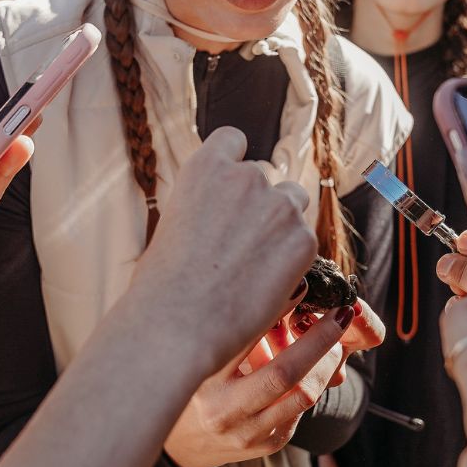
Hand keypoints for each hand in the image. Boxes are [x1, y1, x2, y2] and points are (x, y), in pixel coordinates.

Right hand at [128, 126, 319, 373]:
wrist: (177, 326)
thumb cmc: (162, 287)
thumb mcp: (173, 225)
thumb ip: (204, 206)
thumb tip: (221, 215)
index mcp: (205, 168)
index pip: (233, 140)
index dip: (234, 163)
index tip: (233, 189)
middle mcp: (246, 177)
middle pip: (267, 179)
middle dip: (260, 205)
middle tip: (241, 247)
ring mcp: (279, 206)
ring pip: (293, 204)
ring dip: (282, 226)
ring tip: (254, 266)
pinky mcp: (304, 240)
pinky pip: (304, 241)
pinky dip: (292, 260)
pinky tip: (265, 284)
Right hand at [164, 300, 354, 466]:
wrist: (184, 440)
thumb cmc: (196, 382)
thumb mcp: (206, 356)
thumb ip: (239, 332)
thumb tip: (284, 288)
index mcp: (203, 378)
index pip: (246, 340)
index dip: (278, 311)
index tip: (301, 286)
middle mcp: (223, 409)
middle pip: (285, 374)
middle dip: (319, 339)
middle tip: (339, 314)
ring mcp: (247, 432)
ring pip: (303, 395)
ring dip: (326, 363)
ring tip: (334, 341)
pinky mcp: (266, 444)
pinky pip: (301, 409)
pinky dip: (314, 382)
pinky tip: (316, 366)